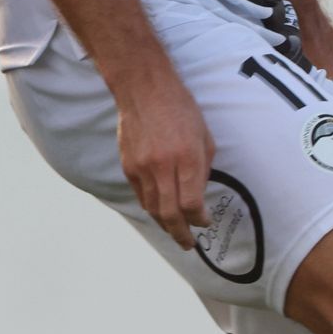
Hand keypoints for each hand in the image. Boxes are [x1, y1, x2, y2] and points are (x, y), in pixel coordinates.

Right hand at [115, 77, 215, 249]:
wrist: (143, 89)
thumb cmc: (180, 109)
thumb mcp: (204, 137)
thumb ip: (202, 169)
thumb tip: (199, 196)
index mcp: (187, 158)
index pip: (192, 204)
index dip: (199, 220)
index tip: (204, 222)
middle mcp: (163, 166)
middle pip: (170, 214)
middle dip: (181, 234)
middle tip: (188, 244)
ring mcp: (142, 168)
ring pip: (152, 208)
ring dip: (165, 224)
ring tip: (174, 231)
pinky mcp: (128, 165)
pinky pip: (140, 195)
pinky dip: (150, 206)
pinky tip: (159, 209)